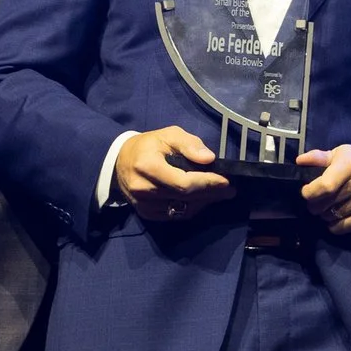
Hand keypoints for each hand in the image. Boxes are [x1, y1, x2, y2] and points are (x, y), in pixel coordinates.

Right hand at [115, 126, 231, 220]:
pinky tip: (203, 200)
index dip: (207, 183)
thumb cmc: (148, 145)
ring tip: (220, 194)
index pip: (183, 183)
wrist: (121, 161)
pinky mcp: (146, 213)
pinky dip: (191, 208)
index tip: (226, 180)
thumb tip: (209, 158)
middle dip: (211, 193)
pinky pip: (174, 215)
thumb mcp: (169, 134)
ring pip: (181, 209)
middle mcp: (143, 189)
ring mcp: (143, 204)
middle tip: (230, 189)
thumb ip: (189, 144)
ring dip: (204, 202)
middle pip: (185, 198)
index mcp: (148, 167)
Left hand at [297, 144, 350, 234]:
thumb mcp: (339, 154)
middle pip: (326, 203)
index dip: (310, 192)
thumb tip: (300, 161)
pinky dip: (335, 225)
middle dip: (314, 205)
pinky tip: (336, 216)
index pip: (325, 186)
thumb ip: (318, 157)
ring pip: (333, 216)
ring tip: (327, 207)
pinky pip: (343, 227)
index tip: (306, 192)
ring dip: (324, 215)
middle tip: (315, 202)